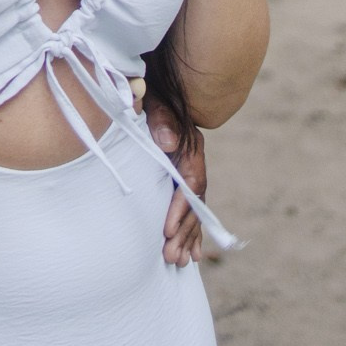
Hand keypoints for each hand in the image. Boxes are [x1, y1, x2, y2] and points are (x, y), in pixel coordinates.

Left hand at [146, 99, 205, 267]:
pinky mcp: (179, 175)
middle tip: (171, 257)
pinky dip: (190, 231)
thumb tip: (167, 142)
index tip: (166, 229)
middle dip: (184, 232)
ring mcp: (188, 169)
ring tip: (178, 262)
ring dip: (187, 237)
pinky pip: (189, 208)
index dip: (180, 208)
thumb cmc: (150, 91)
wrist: (157, 82)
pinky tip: (191, 254)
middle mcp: (194, 160)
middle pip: (195, 202)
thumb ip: (161, 118)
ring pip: (193, 209)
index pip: (190, 183)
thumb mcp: (155, 99)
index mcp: (190, 146)